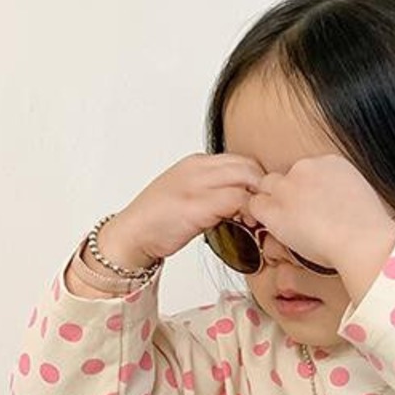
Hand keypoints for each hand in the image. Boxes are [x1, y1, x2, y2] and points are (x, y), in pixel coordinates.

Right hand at [107, 153, 266, 262]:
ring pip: (246, 179)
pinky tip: (245, 225)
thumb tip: (248, 198)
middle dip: (263, 188)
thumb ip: (216, 190)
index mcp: (196, 163)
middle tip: (263, 211)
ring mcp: (195, 185)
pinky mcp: (195, 206)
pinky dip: (248, 212)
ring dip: (258, 200)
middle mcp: (196, 168)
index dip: (258, 180)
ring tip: (253, 219)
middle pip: (249, 166)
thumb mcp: (191, 195)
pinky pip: (236, 200)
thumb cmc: (160, 220)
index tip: (260, 201)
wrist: (131, 235)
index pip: (242, 160)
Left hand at [240, 154, 394, 270]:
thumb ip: (345, 194)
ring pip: (268, 187)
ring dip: (275, 203)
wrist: (363, 241)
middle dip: (290, 193)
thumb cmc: (371, 231)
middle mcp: (308, 167)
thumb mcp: (364, 199)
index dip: (309, 190)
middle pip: (287, 175)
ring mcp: (289, 186)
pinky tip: (276, 230)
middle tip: (300, 217)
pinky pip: (256, 205)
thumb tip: (339, 206)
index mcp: (333, 162)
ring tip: (289, 224)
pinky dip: (262, 216)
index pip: (309, 171)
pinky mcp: (275, 206)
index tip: (317, 207)